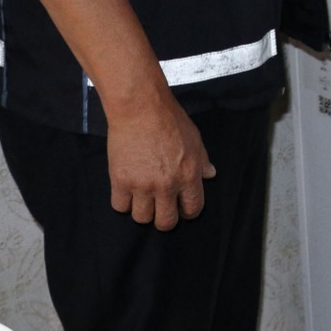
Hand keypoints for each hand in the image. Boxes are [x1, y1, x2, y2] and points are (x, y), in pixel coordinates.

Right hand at [106, 93, 215, 229]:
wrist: (141, 108)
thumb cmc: (170, 119)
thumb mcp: (195, 139)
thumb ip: (202, 161)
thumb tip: (210, 175)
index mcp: (189, 175)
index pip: (193, 209)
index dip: (187, 212)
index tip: (181, 208)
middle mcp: (167, 185)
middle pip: (166, 222)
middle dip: (164, 219)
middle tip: (160, 208)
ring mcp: (142, 186)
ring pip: (142, 218)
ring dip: (143, 210)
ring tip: (142, 197)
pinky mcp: (120, 182)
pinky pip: (120, 207)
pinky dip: (123, 202)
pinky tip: (127, 190)